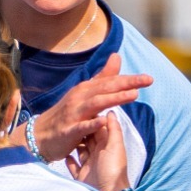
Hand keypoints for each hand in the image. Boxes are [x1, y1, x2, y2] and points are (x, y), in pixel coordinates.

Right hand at [31, 55, 150, 162]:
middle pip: (105, 89)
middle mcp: (80, 98)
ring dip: (114, 98)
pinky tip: (104, 120)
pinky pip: (81, 127)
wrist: (40, 134)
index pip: (110, 82)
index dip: (129, 79)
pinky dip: (92, 123)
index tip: (149, 79)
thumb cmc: (66, 113)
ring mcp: (73, 114)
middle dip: (127, 84)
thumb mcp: (85, 93)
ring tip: (133, 95)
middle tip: (147, 80)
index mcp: (85, 90)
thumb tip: (117, 56)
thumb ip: (103, 77)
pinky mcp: (68, 131)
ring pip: (95, 104)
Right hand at [66, 112, 130, 190]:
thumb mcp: (115, 146)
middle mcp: (98, 154)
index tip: (81, 110)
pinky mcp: (81, 176)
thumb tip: (111, 111)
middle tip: (68, 120)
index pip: (99, 130)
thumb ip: (113, 129)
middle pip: (88, 139)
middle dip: (81, 131)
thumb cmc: (113, 168)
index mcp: (107, 146)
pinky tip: (63, 154)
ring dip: (74, 144)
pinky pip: (73, 166)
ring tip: (64, 135)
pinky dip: (69, 161)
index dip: (91, 120)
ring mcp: (89, 165)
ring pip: (80, 151)